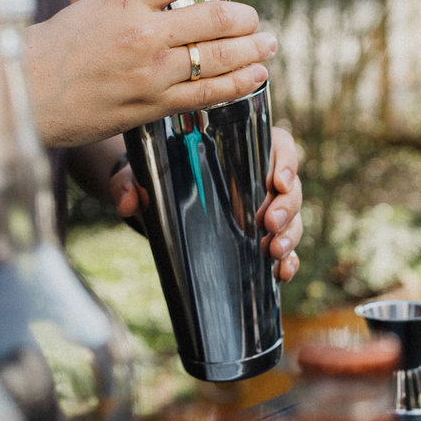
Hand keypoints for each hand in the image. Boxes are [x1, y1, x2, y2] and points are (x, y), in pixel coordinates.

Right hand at [25, 0, 276, 146]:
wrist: (22, 93)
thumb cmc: (53, 50)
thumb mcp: (92, 8)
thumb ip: (134, 3)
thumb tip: (176, 1)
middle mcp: (142, 31)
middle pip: (219, 17)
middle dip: (247, 18)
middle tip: (255, 21)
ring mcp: (150, 71)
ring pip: (221, 56)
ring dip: (254, 49)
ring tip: (267, 45)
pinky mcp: (152, 105)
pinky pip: (209, 92)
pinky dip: (240, 82)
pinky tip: (255, 76)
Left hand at [109, 126, 303, 281]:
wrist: (156, 201)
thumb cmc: (157, 177)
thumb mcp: (141, 174)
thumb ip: (130, 183)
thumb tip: (127, 202)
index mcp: (241, 148)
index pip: (278, 146)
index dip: (287, 163)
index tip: (279, 182)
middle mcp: (259, 177)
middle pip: (290, 187)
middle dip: (286, 207)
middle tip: (270, 224)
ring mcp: (264, 209)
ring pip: (292, 219)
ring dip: (289, 236)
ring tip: (273, 251)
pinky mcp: (260, 236)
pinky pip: (284, 247)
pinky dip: (287, 260)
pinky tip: (281, 273)